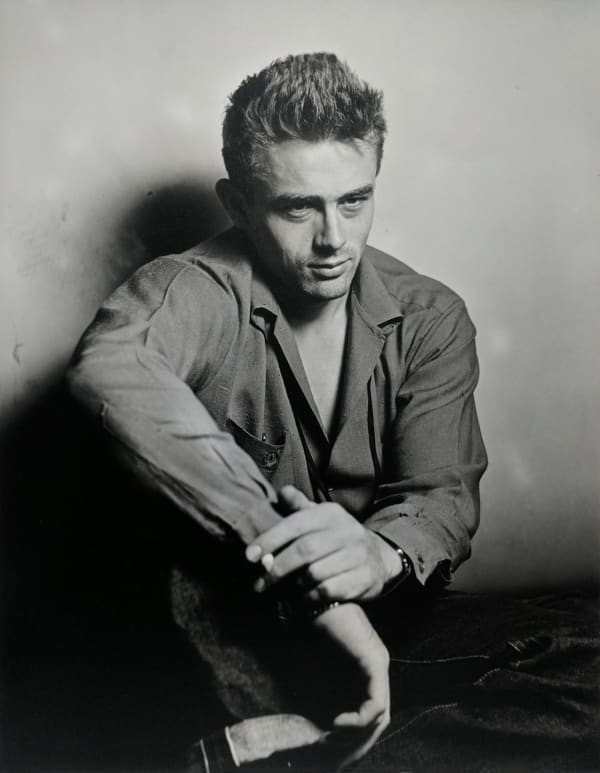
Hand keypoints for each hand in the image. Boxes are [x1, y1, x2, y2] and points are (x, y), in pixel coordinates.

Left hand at [246, 485, 401, 601]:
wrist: (379, 557)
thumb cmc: (338, 537)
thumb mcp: (321, 517)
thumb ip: (300, 506)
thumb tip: (282, 492)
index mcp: (330, 514)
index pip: (296, 524)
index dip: (270, 539)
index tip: (249, 556)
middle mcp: (346, 531)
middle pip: (304, 551)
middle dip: (277, 568)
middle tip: (259, 583)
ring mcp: (357, 556)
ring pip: (315, 574)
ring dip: (293, 586)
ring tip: (280, 593)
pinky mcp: (363, 578)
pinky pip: (329, 591)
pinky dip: (310, 598)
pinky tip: (301, 600)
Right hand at [313, 602, 390, 766]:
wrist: (314, 598)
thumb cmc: (311, 628)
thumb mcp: (318, 665)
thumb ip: (324, 687)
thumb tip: (318, 722)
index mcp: (367, 670)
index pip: (372, 713)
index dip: (355, 737)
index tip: (332, 752)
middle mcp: (378, 668)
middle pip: (379, 720)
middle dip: (357, 743)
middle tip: (332, 757)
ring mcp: (379, 665)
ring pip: (380, 716)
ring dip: (357, 735)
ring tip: (332, 742)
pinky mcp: (374, 661)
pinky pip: (376, 703)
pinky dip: (359, 720)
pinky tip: (338, 724)